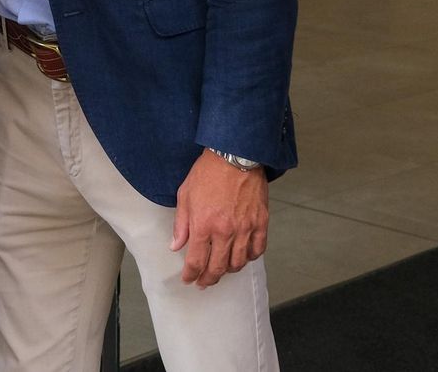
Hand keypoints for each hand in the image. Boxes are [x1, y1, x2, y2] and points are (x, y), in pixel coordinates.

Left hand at [170, 150, 269, 287]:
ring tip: (221, 270)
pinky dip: (249, 258)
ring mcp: (245, 228)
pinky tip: (242, 257)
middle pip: (218, 267)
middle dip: (209, 279)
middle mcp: (225, 231)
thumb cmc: (208, 173)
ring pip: (238, 263)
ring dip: (228, 271)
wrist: (234, 156)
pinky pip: (257, 250)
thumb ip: (181, 224)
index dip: (191, 274)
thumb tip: (176, 245)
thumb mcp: (185, 195)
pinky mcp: (260, 223)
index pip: (196, 261)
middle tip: (204, 282)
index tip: (189, 279)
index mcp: (203, 225)